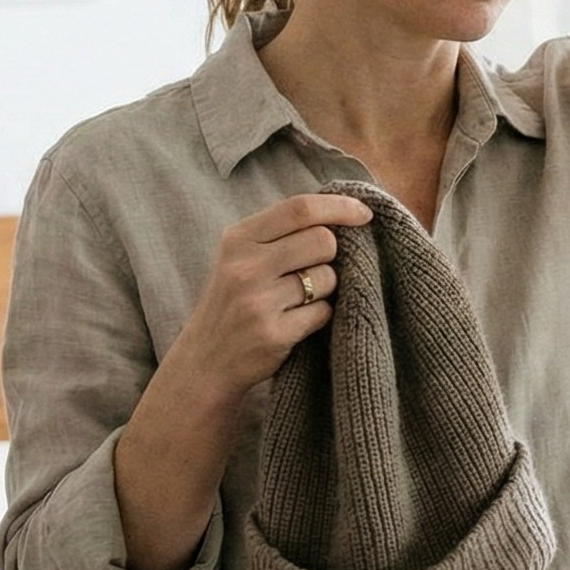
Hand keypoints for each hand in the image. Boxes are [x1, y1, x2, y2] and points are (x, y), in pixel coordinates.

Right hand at [162, 192, 370, 401]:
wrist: (205, 363)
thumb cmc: (232, 303)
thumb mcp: (240, 258)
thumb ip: (281, 234)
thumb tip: (343, 212)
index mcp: (238, 239)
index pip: (300, 209)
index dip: (340, 207)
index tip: (365, 213)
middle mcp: (245, 267)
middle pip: (323, 240)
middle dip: (331, 254)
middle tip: (313, 270)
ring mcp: (258, 301)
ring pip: (328, 278)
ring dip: (325, 288)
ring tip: (297, 300)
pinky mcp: (273, 334)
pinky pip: (324, 312)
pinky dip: (319, 316)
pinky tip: (294, 322)